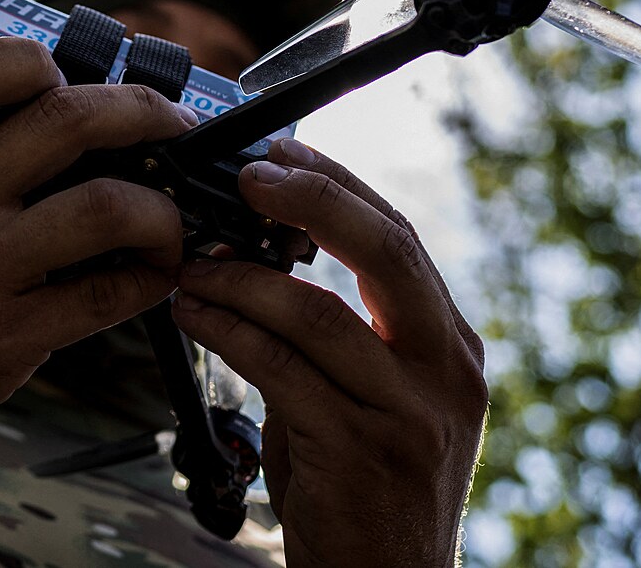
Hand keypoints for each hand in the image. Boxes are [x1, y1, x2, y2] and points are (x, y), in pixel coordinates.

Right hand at [0, 38, 196, 510]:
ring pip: (106, 206)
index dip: (38, 62)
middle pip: (68, 119)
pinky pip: (107, 295)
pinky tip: (153, 277)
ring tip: (168, 221)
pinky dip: (151, 280)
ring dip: (161, 212)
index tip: (72, 81)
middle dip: (143, 113)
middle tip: (172, 128)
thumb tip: (49, 127)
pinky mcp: (7, 336)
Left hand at [170, 138, 486, 567]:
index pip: (398, 238)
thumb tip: (249, 260)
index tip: (283, 152)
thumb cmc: (365, 489)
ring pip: (319, 313)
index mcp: (449, 344)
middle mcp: (447, 369)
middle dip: (314, 199)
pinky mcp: (365, 451)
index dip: (338, 185)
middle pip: (386, 250)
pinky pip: (283, 370)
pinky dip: (228, 332)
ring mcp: (413, 411)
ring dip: (242, 280)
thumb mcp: (369, 398)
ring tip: (191, 265)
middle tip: (251, 175)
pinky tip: (191, 316)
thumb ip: (330, 334)